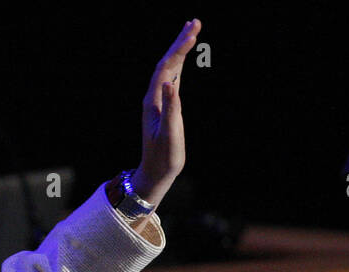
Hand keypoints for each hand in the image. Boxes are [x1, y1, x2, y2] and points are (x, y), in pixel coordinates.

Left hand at [130, 18, 200, 208]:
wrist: (155, 173)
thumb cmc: (164, 157)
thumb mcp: (169, 134)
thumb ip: (170, 108)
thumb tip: (170, 82)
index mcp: (153, 101)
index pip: (166, 68)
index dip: (179, 49)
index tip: (193, 33)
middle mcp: (153, 98)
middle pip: (166, 63)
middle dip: (180, 42)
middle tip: (195, 22)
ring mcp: (158, 101)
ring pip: (169, 69)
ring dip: (179, 50)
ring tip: (192, 31)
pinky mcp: (165, 107)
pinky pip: (172, 79)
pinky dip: (179, 65)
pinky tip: (184, 58)